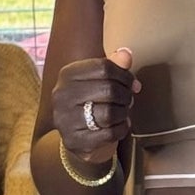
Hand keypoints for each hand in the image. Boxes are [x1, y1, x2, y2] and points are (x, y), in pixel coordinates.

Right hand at [53, 46, 141, 165]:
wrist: (78, 137)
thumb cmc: (93, 102)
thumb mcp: (101, 80)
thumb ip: (114, 66)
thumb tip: (126, 54)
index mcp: (67, 74)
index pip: (104, 67)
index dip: (125, 75)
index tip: (133, 84)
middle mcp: (61, 95)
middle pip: (108, 89)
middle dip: (125, 96)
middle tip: (128, 100)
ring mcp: (65, 120)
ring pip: (109, 113)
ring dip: (123, 113)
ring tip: (123, 113)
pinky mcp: (74, 141)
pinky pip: (109, 133)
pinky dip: (122, 129)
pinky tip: (120, 126)